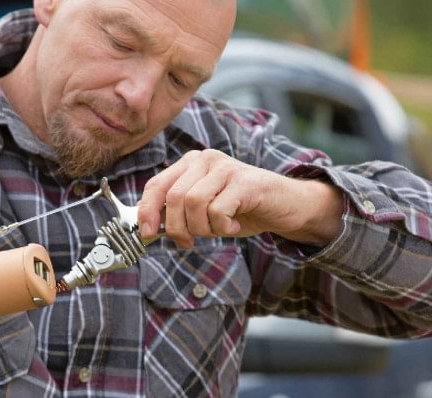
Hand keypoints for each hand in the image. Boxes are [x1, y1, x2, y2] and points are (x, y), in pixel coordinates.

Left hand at [137, 149, 342, 247]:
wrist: (284, 205)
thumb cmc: (240, 209)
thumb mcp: (202, 211)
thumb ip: (177, 213)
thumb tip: (149, 229)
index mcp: (190, 163)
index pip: (156, 184)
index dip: (147, 211)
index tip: (148, 233)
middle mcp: (205, 159)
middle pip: (174, 197)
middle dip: (176, 227)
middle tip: (188, 241)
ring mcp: (225, 167)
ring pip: (193, 202)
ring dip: (201, 227)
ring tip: (216, 229)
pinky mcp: (244, 181)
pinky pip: (218, 210)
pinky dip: (222, 226)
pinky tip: (234, 223)